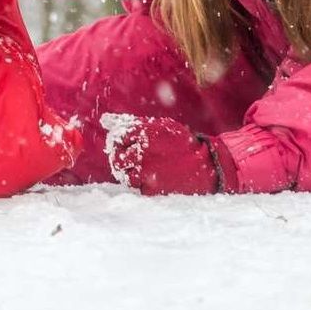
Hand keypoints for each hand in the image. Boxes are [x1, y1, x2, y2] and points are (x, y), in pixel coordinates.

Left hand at [101, 114, 220, 195]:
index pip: (117, 137)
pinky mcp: (151, 189)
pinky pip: (136, 187)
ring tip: (144, 169)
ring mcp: (145, 172)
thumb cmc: (180, 143)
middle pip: (116, 158)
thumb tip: (104, 120)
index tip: (127, 144)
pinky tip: (154, 177)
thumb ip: (129, 123)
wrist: (206, 166)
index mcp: (144, 132)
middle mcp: (142, 151)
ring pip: (124, 175)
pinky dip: (141, 183)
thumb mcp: (157, 127)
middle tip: (132, 159)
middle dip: (121, 158)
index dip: (120, 141)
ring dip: (130, 172)